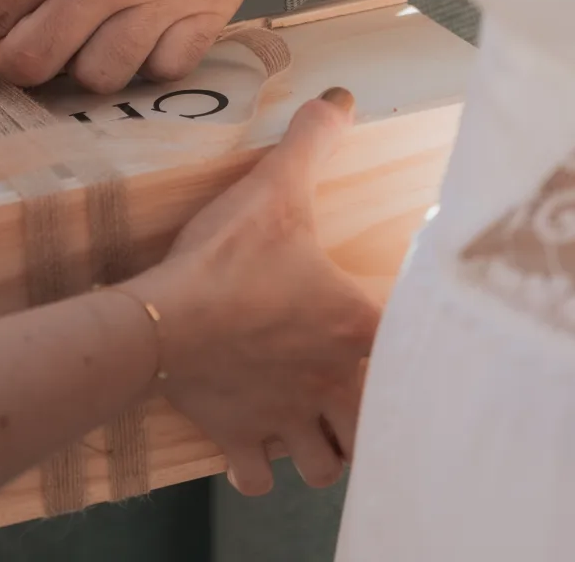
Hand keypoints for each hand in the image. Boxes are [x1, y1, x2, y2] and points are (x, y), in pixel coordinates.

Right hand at [123, 89, 378, 494]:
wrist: (163, 319)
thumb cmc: (226, 258)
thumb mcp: (275, 188)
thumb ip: (312, 142)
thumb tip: (342, 98)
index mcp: (354, 328)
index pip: (411, 352)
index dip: (408, 351)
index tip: (399, 343)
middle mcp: (331, 383)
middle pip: (370, 429)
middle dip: (363, 421)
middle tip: (348, 398)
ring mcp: (283, 416)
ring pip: (323, 464)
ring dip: (320, 450)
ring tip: (310, 427)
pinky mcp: (237, 435)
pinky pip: (257, 477)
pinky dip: (258, 468)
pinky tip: (253, 448)